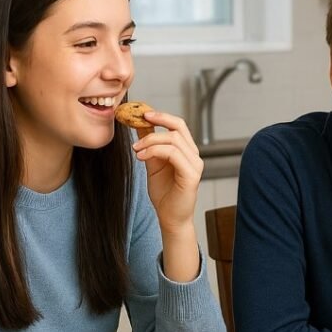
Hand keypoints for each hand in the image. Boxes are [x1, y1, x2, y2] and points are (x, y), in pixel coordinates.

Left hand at [131, 110, 204, 233]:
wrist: (170, 218)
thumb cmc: (164, 193)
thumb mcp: (152, 163)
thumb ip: (150, 144)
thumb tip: (140, 125)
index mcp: (187, 151)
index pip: (178, 125)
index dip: (161, 116)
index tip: (142, 113)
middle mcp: (194, 156)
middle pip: (178, 127)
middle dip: (157, 121)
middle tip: (137, 122)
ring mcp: (195, 165)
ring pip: (173, 140)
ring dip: (150, 141)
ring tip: (136, 150)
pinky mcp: (191, 175)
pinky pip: (173, 154)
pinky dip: (154, 151)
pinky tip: (141, 157)